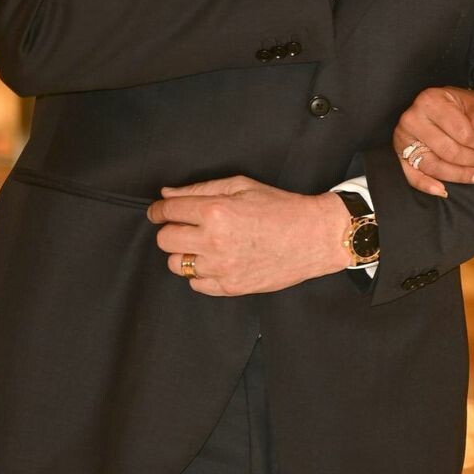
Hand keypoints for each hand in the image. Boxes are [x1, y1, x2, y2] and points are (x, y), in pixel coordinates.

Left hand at [147, 176, 347, 294]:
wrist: (314, 237)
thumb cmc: (280, 207)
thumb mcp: (241, 186)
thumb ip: (200, 189)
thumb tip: (167, 195)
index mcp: (215, 211)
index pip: (167, 211)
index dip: (159, 210)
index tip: (160, 212)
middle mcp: (214, 241)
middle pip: (165, 240)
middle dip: (172, 230)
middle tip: (187, 227)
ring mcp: (221, 267)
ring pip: (176, 264)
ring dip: (185, 253)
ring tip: (204, 245)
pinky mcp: (230, 287)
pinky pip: (195, 284)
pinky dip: (200, 273)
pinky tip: (216, 261)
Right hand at [393, 87, 473, 198]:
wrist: (437, 106)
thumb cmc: (456, 104)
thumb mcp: (473, 102)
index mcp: (430, 101)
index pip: (461, 132)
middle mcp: (412, 119)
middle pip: (448, 151)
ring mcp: (403, 139)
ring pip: (434, 166)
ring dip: (460, 175)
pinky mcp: (399, 155)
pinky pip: (412, 175)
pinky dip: (426, 186)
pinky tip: (444, 192)